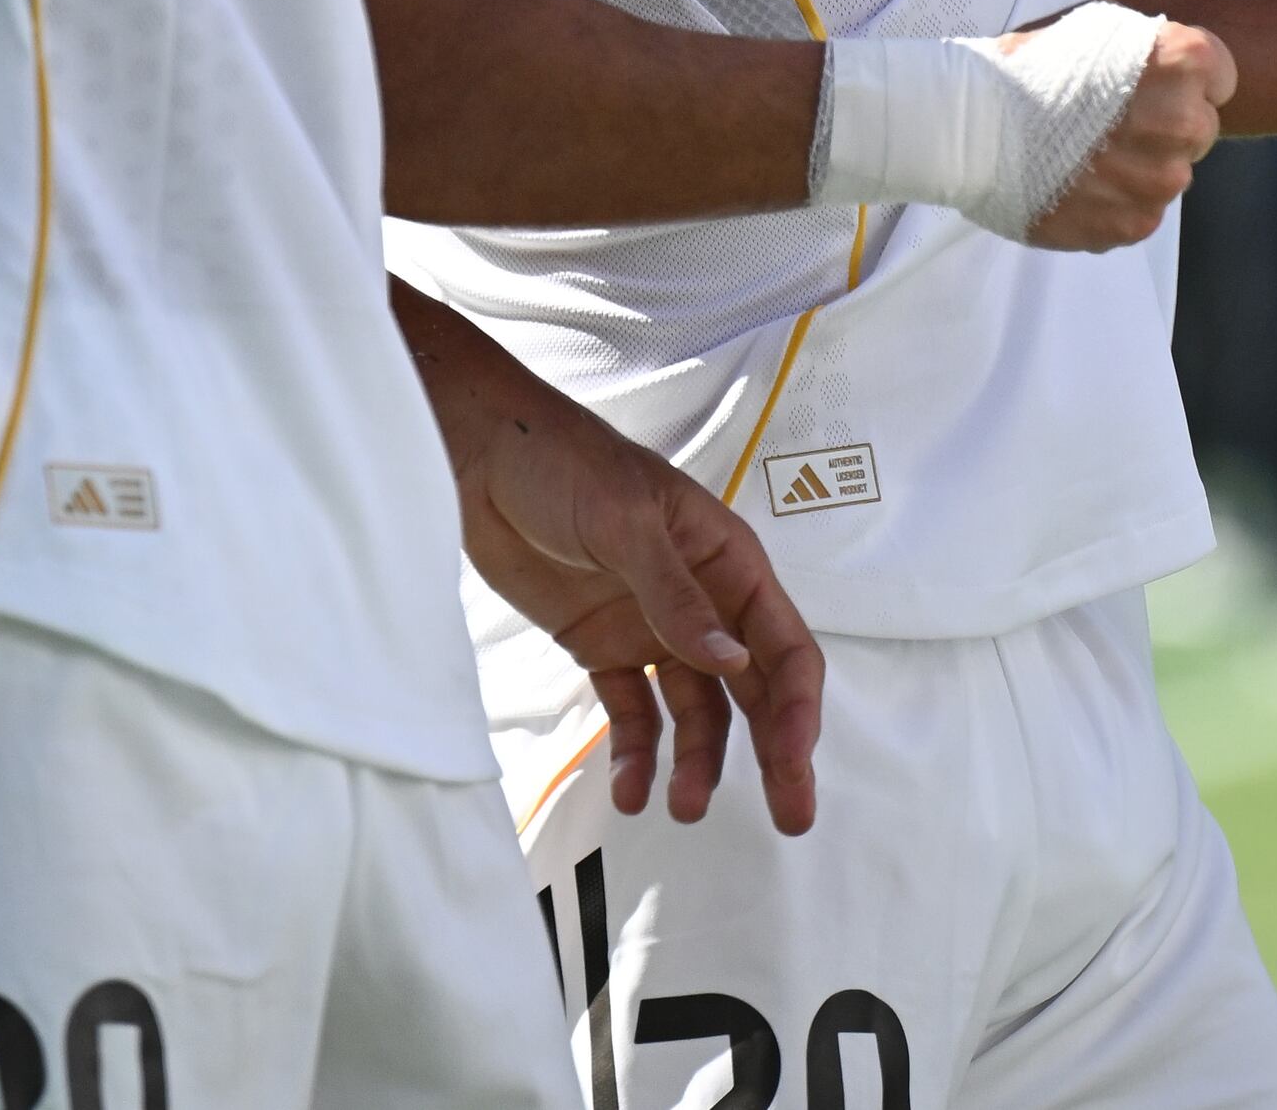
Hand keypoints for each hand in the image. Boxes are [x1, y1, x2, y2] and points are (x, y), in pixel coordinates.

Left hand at [443, 341, 828, 833]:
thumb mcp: (629, 523)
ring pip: (696, 711)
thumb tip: (732, 663)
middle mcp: (702, 601)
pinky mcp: (601, 646)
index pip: (783, 646)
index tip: (795, 763)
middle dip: (774, 752)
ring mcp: (651, 627)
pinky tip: (629, 791)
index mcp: (727, 562)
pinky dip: (635, 754)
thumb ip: (678, 599)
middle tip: (788, 816)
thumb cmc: (567, 463)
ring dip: (698, 762)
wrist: (480, 460)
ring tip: (684, 809)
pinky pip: (632, 712)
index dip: (797, 707)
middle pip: (754, 689)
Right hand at [1024, 17, 1235, 249]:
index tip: (1154, 89)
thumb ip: (1155, 54)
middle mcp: (1185, 123)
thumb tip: (1177, 76)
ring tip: (1088, 157)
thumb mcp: (1105, 28)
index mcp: (1185, 63)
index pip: (1220, 79)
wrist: (975, 123)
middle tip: (1113, 125)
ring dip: (1141, 169)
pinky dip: (1116, 203)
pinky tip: (1079, 184)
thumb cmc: (1034, 65)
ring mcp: (1162, 180)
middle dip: (1166, 128)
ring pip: (1169, 175)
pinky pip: (1142, 213)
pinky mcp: (1135, 223)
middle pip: (1199, 131)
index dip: (1185, 83)